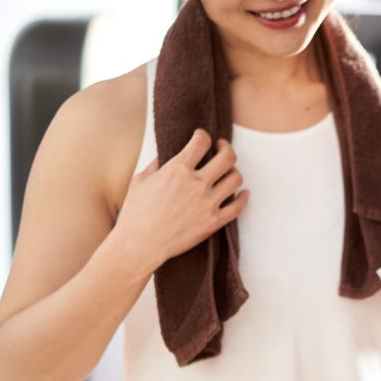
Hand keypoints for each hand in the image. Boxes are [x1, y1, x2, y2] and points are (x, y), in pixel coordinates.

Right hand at [112, 129, 248, 274]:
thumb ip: (158, 164)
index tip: (201, 137)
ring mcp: (208, 204)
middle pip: (227, 157)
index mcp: (177, 170)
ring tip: (228, 172)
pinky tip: (243, 193)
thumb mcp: (140, 180)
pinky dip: (243, 197)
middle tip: (221, 147)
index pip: (201, 142)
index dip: (203, 135)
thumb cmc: (136, 213)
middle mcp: (197, 184)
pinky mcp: (214, 222)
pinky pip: (238, 207)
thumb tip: (169, 155)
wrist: (140, 245)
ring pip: (236, 179)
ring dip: (234, 171)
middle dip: (226, 147)